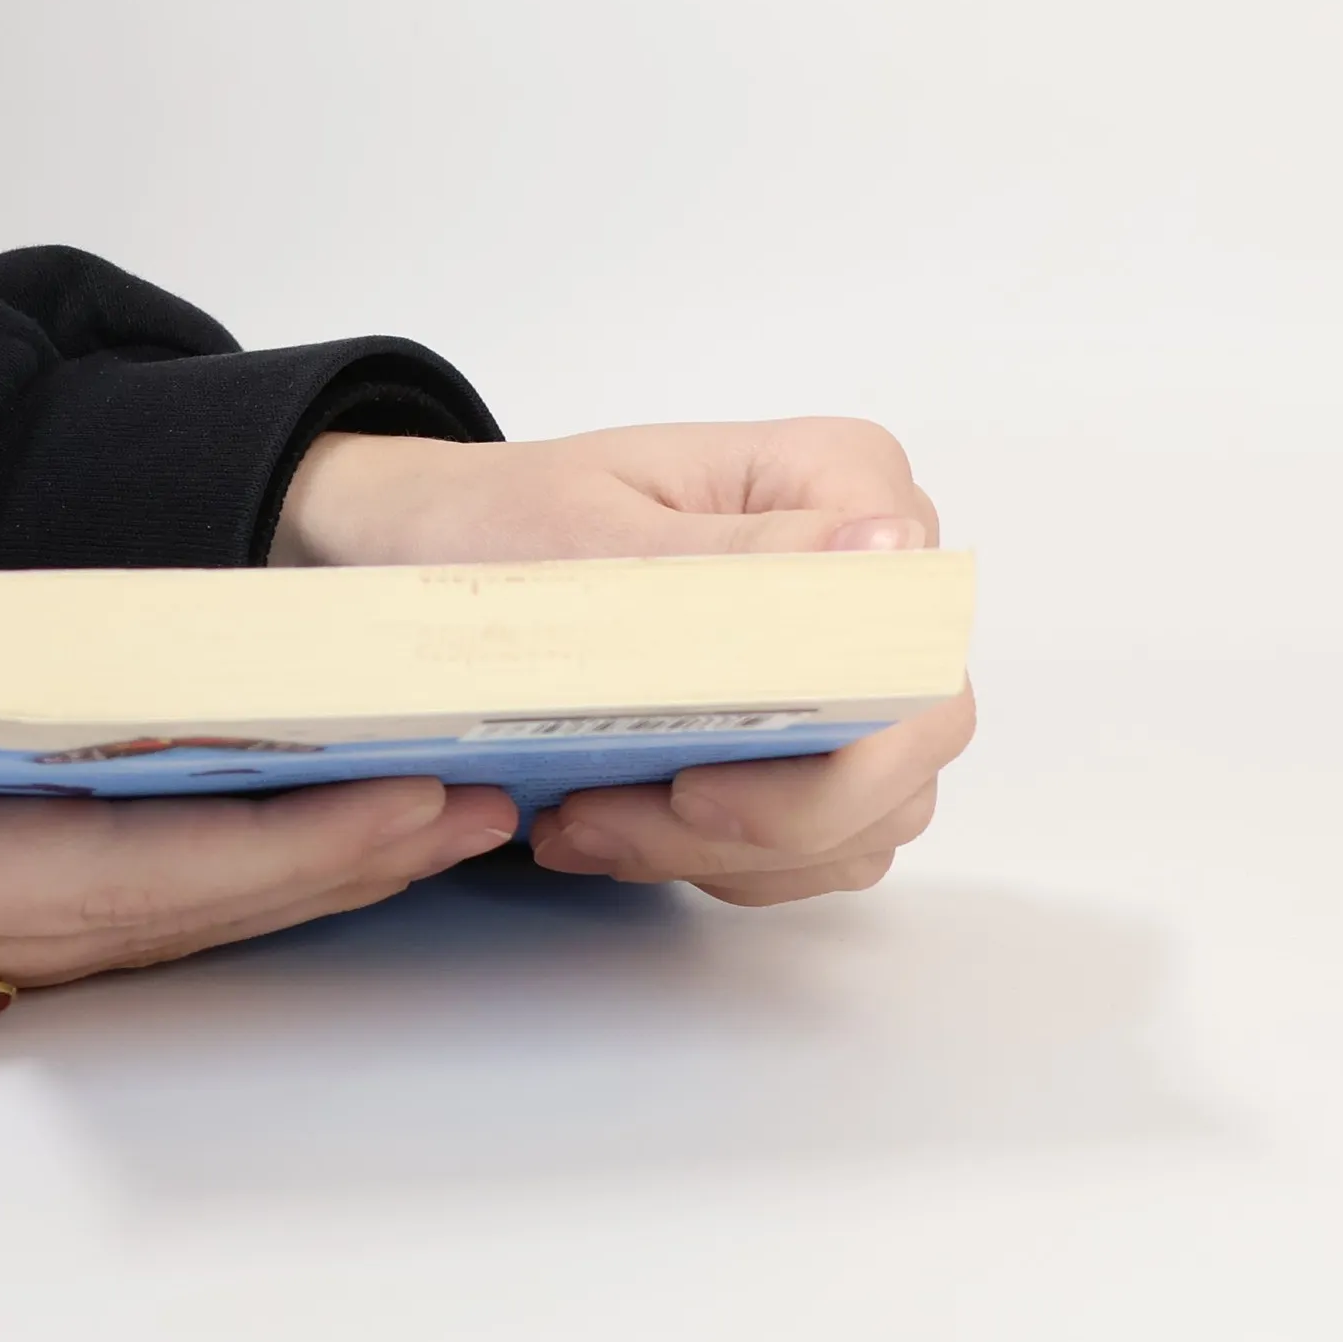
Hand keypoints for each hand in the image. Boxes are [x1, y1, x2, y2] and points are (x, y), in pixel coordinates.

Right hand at [0, 535, 513, 1016]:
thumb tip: (104, 641)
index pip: (105, 866)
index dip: (273, 838)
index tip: (403, 798)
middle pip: (139, 920)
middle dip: (315, 871)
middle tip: (462, 812)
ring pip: (114, 931)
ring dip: (267, 882)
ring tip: (406, 824)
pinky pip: (59, 912)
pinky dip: (179, 877)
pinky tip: (264, 836)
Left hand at [274, 418, 973, 904]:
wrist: (430, 546)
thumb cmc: (501, 518)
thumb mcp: (591, 531)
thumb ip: (744, 555)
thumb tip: (888, 548)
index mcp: (841, 480)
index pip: (912, 640)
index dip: (834, 743)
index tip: (692, 776)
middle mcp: (869, 571)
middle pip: (902, 745)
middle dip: (761, 821)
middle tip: (607, 821)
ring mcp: (848, 660)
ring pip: (863, 810)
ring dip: (727, 852)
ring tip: (584, 826)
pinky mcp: (808, 731)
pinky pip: (817, 840)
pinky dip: (718, 861)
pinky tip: (610, 832)